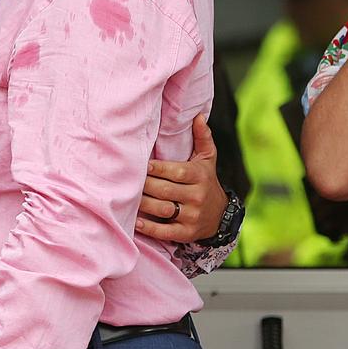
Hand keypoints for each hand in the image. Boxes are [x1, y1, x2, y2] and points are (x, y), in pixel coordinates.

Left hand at [135, 114, 227, 242]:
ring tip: (127, 197)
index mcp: (200, 176)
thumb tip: (197, 115)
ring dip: (143, 204)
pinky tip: (136, 221)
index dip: (157, 169)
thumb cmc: (206, 180)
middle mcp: (197, 196)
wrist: (220, 215)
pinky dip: (149, 227)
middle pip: (165, 190)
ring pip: (163, 209)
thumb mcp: (208, 159)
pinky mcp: (187, 233)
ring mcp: (192, 216)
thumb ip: (202, 137)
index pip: (176, 171)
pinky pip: (165, 231)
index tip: (141, 165)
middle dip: (145, 185)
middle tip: (127, 180)